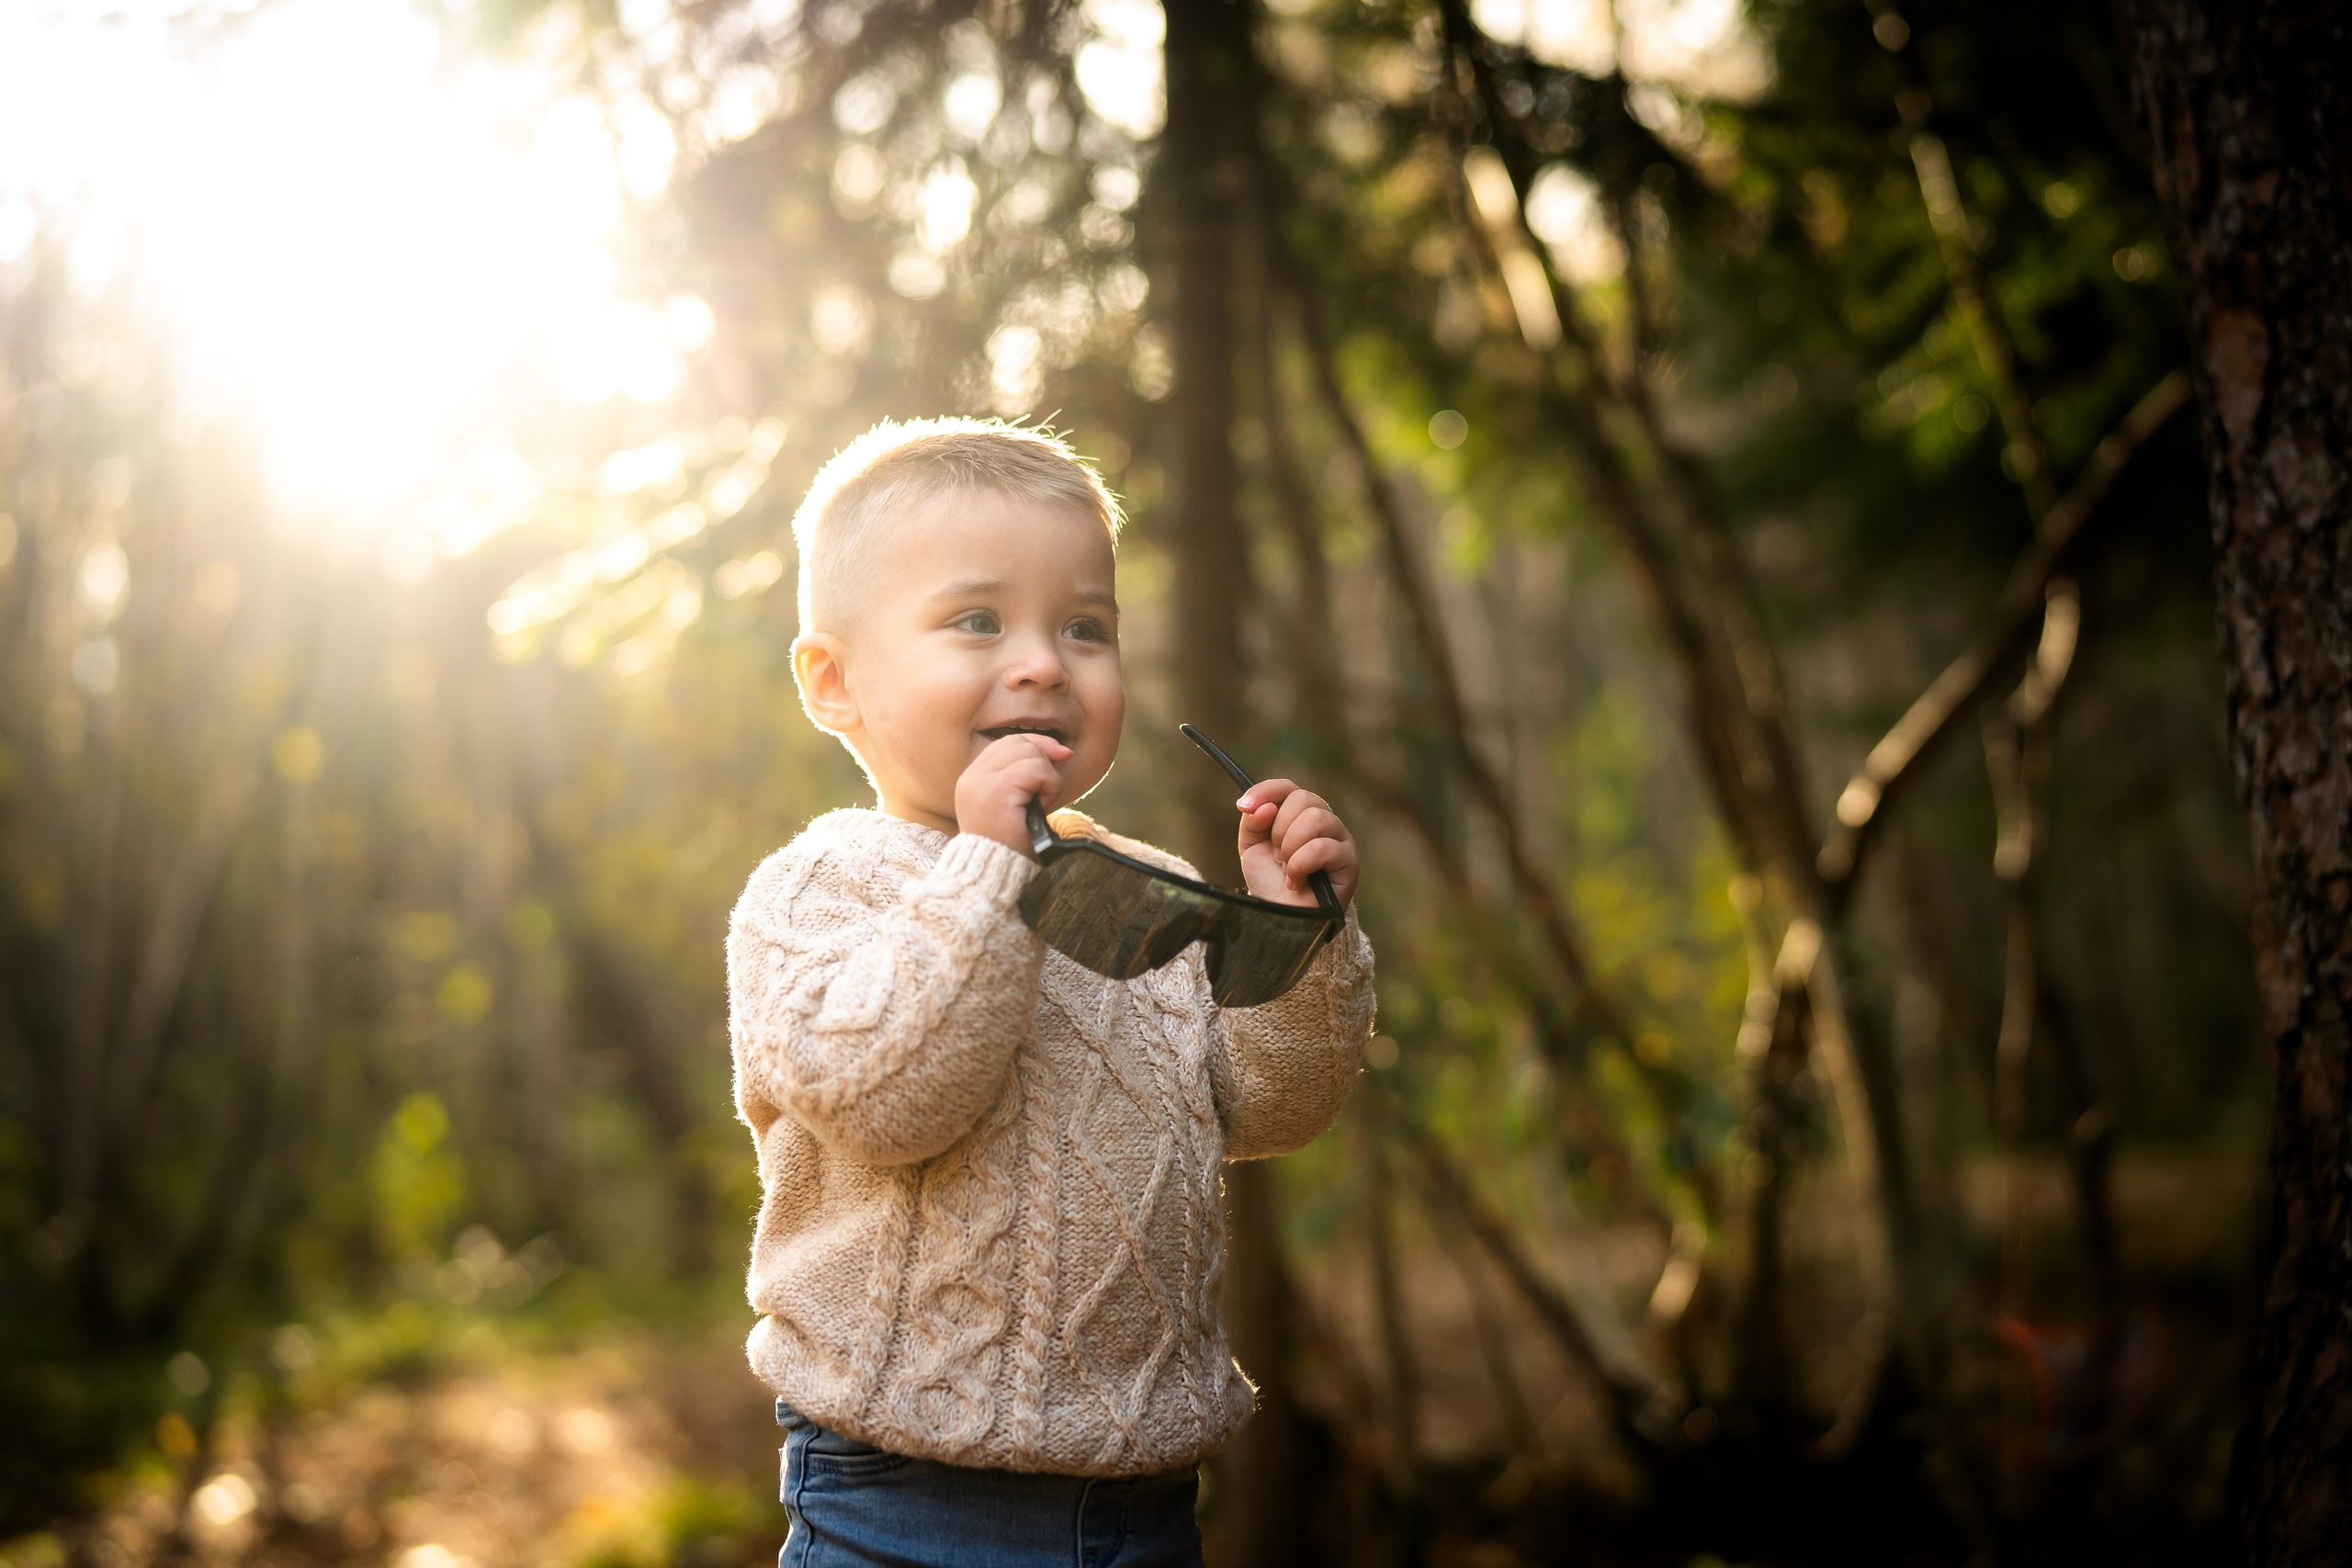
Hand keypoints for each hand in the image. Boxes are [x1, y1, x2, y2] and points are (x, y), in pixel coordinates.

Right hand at [955, 733, 1071, 856]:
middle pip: (1018, 742)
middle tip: (1044, 793)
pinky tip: (1043, 807)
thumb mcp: (1016, 805)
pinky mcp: (996, 791)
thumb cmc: (1012, 848)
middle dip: (1042, 760)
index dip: (1036, 746)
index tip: (1058, 758)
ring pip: (1028, 751)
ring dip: (1046, 777)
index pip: (1006, 742)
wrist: (997, 876)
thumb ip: (1028, 775)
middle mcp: (971, 778)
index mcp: (972, 780)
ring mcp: (981, 783)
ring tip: (1039, 804)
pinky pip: (1036, 770)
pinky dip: (1049, 786)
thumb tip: (1063, 750)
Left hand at [1236, 780, 1357, 909]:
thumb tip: (1265, 807)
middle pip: (1303, 798)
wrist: (1282, 918)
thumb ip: (1253, 821)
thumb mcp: (1252, 847)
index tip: (1243, 806)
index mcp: (1301, 814)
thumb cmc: (1271, 882)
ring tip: (1286, 868)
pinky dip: (1300, 864)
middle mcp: (1325, 821)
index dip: (1265, 791)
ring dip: (1290, 847)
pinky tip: (1297, 881)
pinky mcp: (1349, 860)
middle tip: (1276, 855)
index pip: (1288, 787)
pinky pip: (1322, 847)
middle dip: (1279, 829)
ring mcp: (1340, 838)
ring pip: (1315, 818)